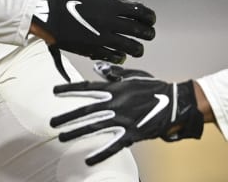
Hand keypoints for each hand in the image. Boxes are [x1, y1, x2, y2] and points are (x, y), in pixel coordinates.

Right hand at [33, 0, 155, 62]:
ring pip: (130, 47)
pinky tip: (122, 55)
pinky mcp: (93, 50)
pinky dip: (120, 56)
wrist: (47, 13)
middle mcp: (111, 23)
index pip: (140, 12)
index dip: (149, 16)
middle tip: (150, 34)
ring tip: (139, 48)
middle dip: (148, 33)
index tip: (151, 19)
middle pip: (139, 31)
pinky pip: (113, 56)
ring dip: (138, 48)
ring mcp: (103, 39)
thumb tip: (123, 1)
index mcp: (112, 6)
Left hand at [52, 62, 203, 165]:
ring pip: (95, 127)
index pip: (88, 88)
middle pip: (87, 111)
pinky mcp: (132, 134)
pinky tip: (89, 160)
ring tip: (63, 137)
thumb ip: (114, 73)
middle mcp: (116, 104)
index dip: (70, 89)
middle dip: (68, 116)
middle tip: (53, 122)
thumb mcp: (134, 75)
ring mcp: (123, 120)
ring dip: (78, 132)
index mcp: (116, 88)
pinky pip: (113, 145)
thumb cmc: (154, 87)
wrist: (174, 103)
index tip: (55, 91)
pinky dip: (101, 153)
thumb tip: (98, 68)